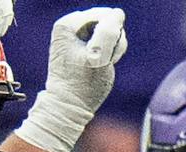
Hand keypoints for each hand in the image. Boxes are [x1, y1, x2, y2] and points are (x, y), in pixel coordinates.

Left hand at [15, 8, 128, 151]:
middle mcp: (70, 26)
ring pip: (109, 33)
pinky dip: (109, 54)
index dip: (111, 36)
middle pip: (107, 22)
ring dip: (112, 50)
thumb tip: (118, 13)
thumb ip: (109, 32)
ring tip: (102, 65)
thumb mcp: (99, 57)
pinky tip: (101, 66)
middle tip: (103, 62)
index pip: (104, 16)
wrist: (69, 104)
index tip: (102, 55)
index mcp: (68, 24)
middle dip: (112, 42)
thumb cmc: (82, 83)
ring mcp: (77, 36)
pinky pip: (105, 43)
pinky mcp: (83, 46)